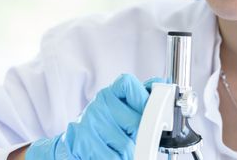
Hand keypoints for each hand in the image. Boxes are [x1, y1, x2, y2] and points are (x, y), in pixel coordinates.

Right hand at [25, 74, 160, 159]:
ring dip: (128, 151)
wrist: (75, 142)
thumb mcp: (121, 106)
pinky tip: (112, 154)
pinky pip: (113, 156)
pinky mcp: (84, 141)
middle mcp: (100, 103)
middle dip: (139, 135)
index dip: (142, 98)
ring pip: (126, 143)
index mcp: (111, 91)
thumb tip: (162, 84)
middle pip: (135, 121)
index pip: (128, 84)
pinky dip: (117, 159)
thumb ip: (140, 96)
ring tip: (121, 147)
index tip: (149, 110)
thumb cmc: (104, 124)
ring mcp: (91, 121)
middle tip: (134, 137)